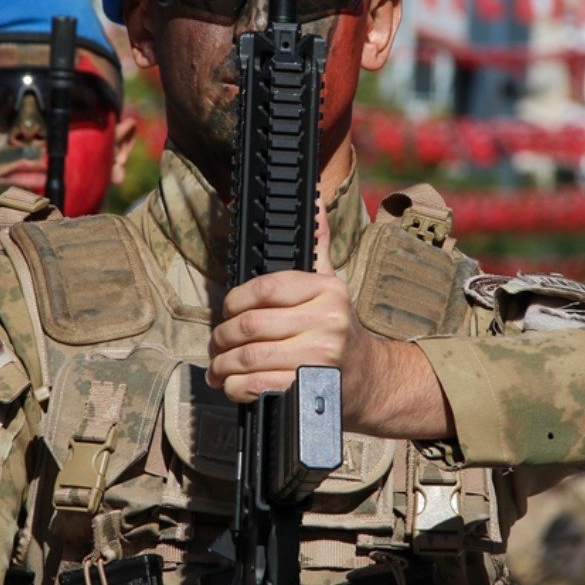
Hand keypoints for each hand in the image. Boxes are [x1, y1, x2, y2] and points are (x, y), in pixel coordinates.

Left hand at [208, 207, 451, 439]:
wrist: (367, 378)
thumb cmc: (338, 328)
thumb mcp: (331, 284)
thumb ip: (318, 244)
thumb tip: (315, 196)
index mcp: (328, 291)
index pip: (266, 287)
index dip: (235, 300)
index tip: (227, 310)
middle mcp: (327, 321)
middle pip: (251, 324)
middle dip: (222, 336)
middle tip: (216, 342)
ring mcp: (320, 356)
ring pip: (250, 356)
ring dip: (224, 364)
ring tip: (218, 366)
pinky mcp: (309, 387)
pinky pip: (259, 384)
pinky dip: (236, 387)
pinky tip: (232, 384)